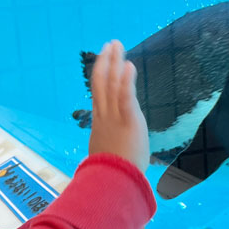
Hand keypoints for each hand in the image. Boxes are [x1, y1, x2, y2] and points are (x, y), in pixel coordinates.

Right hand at [87, 40, 150, 173]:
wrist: (111, 184)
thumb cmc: (111, 177)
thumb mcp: (107, 158)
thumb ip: (110, 150)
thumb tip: (114, 156)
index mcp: (99, 125)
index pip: (99, 96)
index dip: (102, 77)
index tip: (105, 63)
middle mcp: (103, 117)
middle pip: (101, 83)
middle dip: (105, 62)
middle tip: (109, 45)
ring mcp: (114, 117)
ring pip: (111, 84)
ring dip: (114, 62)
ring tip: (116, 45)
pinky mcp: (128, 121)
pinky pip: (125, 96)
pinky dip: (126, 80)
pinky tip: (129, 65)